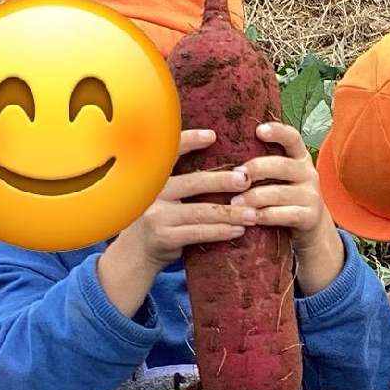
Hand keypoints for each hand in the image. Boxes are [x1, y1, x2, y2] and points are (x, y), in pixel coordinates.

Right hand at [97, 130, 253, 315]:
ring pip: (201, 211)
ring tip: (253, 213)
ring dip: (231, 212)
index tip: (212, 136)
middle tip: (246, 179)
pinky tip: (239, 230)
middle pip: (193, 183)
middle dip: (222, 181)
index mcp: (155, 177)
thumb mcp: (164, 194)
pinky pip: (199, 232)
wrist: (135, 253)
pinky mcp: (165, 237)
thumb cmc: (160, 218)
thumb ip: (183, 180)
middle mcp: (154, 193)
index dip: (190, 141)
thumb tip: (225, 163)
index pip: (171, 153)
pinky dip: (222, 231)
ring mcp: (158, 216)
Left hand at [236, 123, 345, 292]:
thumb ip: (262, 164)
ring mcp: (311, 195)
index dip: (277, 132)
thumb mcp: (279, 177)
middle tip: (235, 174)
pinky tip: (250, 219)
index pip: (292, 138)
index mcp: (299, 157)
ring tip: (234, 202)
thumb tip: (221, 149)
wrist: (310, 227)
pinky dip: (265, 216)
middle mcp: (307, 173)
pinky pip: (285, 215)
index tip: (258, 130)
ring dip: (254, 197)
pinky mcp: (309, 216)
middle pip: (282, 165)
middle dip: (257, 169)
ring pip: (280, 193)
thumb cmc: (283, 196)